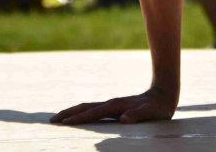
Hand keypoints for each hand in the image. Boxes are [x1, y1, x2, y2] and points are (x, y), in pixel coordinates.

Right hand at [50, 87, 176, 124]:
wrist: (164, 94)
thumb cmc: (158, 107)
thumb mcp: (151, 113)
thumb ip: (138, 115)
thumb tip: (123, 119)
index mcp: (117, 106)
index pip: (93, 113)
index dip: (79, 118)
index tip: (64, 122)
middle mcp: (112, 104)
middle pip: (85, 107)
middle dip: (69, 113)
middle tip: (52, 120)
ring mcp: (112, 105)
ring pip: (88, 107)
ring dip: (73, 112)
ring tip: (59, 118)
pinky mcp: (115, 107)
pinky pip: (94, 110)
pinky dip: (82, 113)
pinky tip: (79, 117)